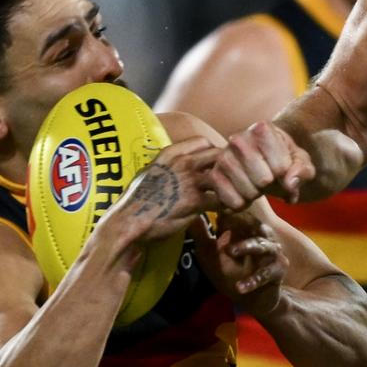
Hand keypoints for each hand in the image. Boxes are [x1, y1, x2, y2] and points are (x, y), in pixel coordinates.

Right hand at [107, 137, 222, 243]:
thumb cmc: (138, 201)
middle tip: (233, 178)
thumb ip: (169, 165)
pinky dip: (229, 204)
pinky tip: (229, 209)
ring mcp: (189, 181)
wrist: (129, 224)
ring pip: (224, 175)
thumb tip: (183, 163)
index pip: (203, 142)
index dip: (214, 151)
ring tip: (237, 193)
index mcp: (170, 153)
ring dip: (233, 185)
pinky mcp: (194, 202)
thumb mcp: (151, 173)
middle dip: (228, 166)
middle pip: (218, 154)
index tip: (217, 164)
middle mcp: (181, 162)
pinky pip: (222, 199)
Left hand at [189, 211, 288, 315]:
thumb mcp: (211, 254)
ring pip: (262, 246)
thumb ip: (201, 235)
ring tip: (230, 251)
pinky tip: (240, 287)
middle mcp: (262, 236)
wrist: (253, 299)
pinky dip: (253, 280)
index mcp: (246, 229)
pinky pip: (267, 273)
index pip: (238, 213)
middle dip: (239, 222)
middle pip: (254, 224)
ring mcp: (272, 252)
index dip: (226, 209)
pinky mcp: (278, 270)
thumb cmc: (231, 272)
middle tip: (223, 220)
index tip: (211, 205)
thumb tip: (188, 212)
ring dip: (246, 247)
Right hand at [208, 121, 315, 209]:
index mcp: (262, 129)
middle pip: (263, 180)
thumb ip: (302, 170)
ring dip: (257, 194)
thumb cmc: (284, 160)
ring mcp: (223, 157)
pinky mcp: (213, 175)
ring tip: (255, 183)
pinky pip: (233, 201)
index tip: (282, 168)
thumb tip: (290, 183)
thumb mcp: (302, 163)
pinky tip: (243, 193)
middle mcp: (238, 138)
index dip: (285, 175)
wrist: (263, 162)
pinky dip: (242, 204)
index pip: (281, 167)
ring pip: (248, 191)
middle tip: (268, 177)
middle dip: (270, 185)